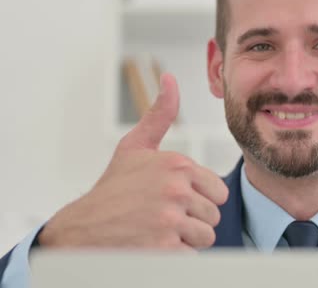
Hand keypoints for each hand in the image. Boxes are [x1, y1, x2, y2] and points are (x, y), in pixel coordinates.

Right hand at [38, 73, 228, 249]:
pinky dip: (177, 255)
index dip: (199, 199)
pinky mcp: (163, 249)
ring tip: (160, 230)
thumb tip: (170, 79)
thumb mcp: (135, 147)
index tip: (174, 199)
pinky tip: (155, 245)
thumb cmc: (113, 189)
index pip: (218, 191)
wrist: (82, 228)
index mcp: (177, 165)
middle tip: (164, 216)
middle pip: (213, 215)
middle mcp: (176, 191)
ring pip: (206, 236)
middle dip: (194, 220)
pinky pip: (192, 256)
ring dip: (187, 239)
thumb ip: (160, 114)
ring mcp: (169, 220)